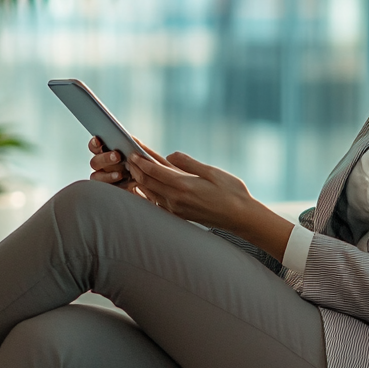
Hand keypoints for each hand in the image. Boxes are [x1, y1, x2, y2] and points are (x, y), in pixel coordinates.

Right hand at [88, 137, 138, 189]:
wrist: (146, 182)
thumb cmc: (140, 164)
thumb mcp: (140, 154)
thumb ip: (134, 145)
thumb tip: (130, 138)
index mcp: (106, 152)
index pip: (95, 146)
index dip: (95, 143)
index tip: (98, 140)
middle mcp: (102, 165)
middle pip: (95, 161)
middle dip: (105, 158)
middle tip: (117, 156)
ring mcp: (103, 178)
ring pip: (97, 176)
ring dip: (108, 175)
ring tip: (120, 174)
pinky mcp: (110, 189)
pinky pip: (106, 188)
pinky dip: (115, 185)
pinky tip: (126, 183)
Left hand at [125, 150, 294, 259]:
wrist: (241, 218)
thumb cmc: (232, 192)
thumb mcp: (212, 171)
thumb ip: (188, 163)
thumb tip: (169, 156)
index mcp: (184, 185)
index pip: (154, 170)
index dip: (141, 159)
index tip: (132, 149)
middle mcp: (176, 199)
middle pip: (147, 182)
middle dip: (136, 168)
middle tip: (127, 156)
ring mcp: (176, 209)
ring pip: (150, 192)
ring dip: (139, 180)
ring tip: (133, 167)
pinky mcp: (179, 215)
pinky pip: (157, 202)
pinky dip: (147, 192)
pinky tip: (143, 187)